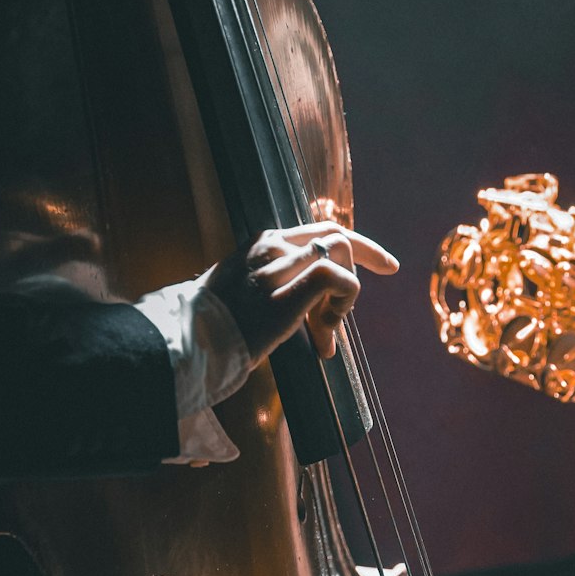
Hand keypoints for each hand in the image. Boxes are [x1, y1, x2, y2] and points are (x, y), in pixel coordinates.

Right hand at [205, 223, 398, 365]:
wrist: (189, 344)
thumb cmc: (213, 330)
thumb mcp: (243, 298)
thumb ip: (278, 294)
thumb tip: (314, 322)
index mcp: (261, 244)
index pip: (319, 231)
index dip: (359, 245)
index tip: (386, 264)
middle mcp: (271, 246)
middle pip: (337, 236)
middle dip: (362, 263)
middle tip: (344, 313)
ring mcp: (278, 265)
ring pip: (340, 253)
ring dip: (344, 295)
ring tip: (323, 330)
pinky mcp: (287, 289)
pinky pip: (338, 279)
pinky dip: (342, 304)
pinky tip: (324, 334)